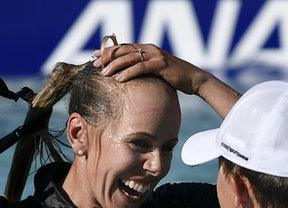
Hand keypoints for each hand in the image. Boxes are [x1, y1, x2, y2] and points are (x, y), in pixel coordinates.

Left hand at [93, 43, 208, 94]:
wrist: (193, 79)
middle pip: (123, 50)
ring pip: (130, 58)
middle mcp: (149, 48)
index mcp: (146, 48)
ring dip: (115, 65)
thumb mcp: (155, 71)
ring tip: (104, 73)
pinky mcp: (161, 64)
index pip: (123, 47)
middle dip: (107, 57)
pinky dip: (129, 73)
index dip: (108, 51)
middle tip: (94, 64)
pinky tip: (119, 80)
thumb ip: (143, 69)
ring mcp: (155, 55)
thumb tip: (127, 76)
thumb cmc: (173, 77)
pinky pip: (141, 67)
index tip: (94, 56)